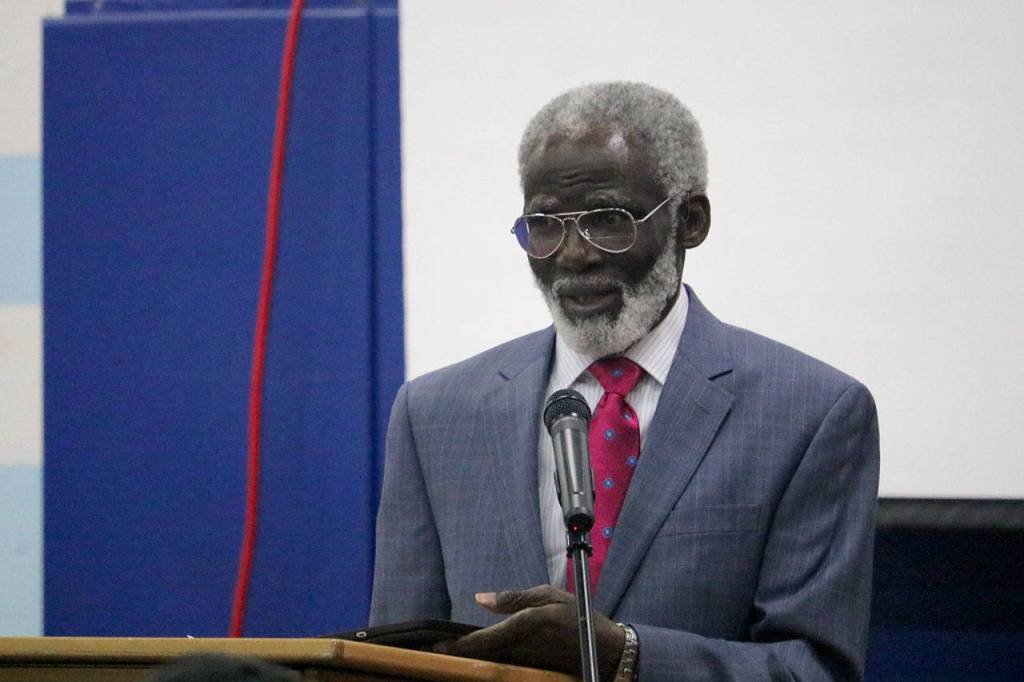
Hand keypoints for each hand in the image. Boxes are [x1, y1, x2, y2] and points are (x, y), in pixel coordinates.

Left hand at [433, 584, 624, 678]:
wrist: (607, 650)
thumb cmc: (577, 616)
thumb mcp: (548, 596)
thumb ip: (514, 598)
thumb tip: (480, 598)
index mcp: (526, 625)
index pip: (485, 639)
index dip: (460, 645)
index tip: (438, 646)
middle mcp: (524, 648)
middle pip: (484, 655)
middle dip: (460, 654)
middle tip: (438, 650)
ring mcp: (528, 664)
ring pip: (492, 664)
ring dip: (473, 659)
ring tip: (452, 653)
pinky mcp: (533, 672)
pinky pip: (506, 668)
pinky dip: (491, 663)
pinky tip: (482, 658)